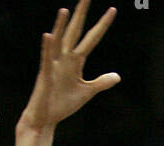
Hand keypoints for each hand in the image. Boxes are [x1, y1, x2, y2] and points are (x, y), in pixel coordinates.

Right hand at [20, 3, 119, 132]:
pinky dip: (47, 48)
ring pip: (58, 42)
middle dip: (80, 15)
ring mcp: (53, 65)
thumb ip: (101, 82)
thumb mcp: (86, 92)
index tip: (112, 10)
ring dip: (60, 27)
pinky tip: (48, 36)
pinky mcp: (45, 76)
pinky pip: (46, 59)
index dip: (102, 25)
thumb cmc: (63, 104)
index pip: (91, 39)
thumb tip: (117, 76)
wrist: (46, 118)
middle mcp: (64, 58)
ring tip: (65, 10)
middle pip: (74, 32)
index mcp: (75, 61)